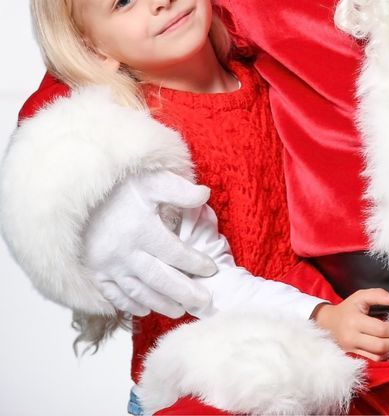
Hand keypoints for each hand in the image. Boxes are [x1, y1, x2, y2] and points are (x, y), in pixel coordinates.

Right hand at [83, 170, 217, 317]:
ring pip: (138, 292)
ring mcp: (107, 266)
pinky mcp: (93, 272)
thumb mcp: (151, 181)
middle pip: (160, 279)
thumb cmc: (118, 187)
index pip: (175, 253)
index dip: (195, 263)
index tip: (212, 270)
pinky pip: (113, 295)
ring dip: (161, 303)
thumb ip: (179, 190)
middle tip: (204, 304)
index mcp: (142, 231)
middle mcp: (125, 253)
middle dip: (185, 293)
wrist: (74, 195)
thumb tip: (205, 194)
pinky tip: (145, 311)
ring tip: (180, 311)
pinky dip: (129, 305)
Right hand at [312, 289, 388, 360]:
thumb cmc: (347, 308)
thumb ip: (378, 295)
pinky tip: (386, 346)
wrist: (328, 323)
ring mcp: (352, 348)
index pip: (380, 329)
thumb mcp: (360, 296)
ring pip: (377, 355)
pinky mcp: (353, 355)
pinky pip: (372, 359)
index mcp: (355, 321)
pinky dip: (382, 354)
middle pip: (380, 345)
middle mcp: (352, 337)